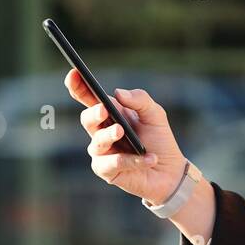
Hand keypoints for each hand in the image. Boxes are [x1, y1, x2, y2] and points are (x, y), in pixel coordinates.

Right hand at [64, 67, 188, 203]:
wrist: (170, 171)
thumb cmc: (159, 140)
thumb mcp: (155, 115)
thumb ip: (140, 100)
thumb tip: (117, 93)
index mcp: (110, 113)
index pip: (88, 98)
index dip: (78, 86)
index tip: (74, 73)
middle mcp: (102, 132)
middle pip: (87, 119)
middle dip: (93, 113)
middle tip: (103, 109)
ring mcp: (103, 152)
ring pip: (97, 143)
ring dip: (108, 135)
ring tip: (121, 131)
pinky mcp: (107, 171)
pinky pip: (113, 164)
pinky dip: (132, 160)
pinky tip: (149, 158)